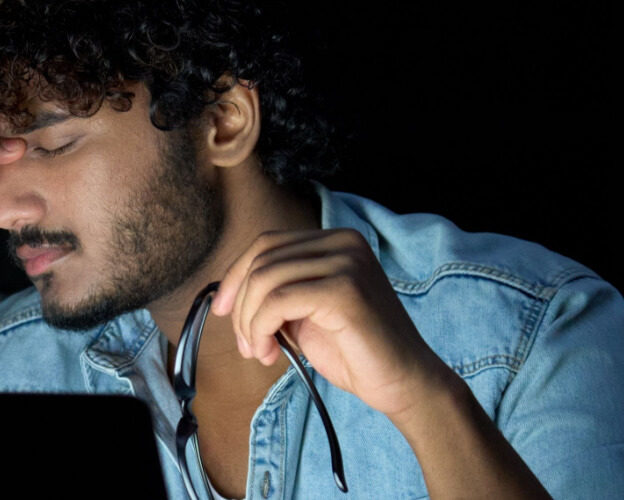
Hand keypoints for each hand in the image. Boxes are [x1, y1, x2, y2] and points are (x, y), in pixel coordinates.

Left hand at [212, 229, 456, 418]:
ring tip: (260, 351)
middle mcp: (344, 243)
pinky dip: (261, 329)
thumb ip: (277, 294)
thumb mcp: (306, 313)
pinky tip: (270, 352)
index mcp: (336, 241)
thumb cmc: (356, 352)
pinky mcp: (345, 290)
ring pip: (265, 280)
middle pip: (262, 259)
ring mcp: (347, 263)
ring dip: (249, 322)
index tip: (220, 310)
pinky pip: (278, 302)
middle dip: (240, 306)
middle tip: (247, 344)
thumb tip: (227, 294)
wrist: (403, 382)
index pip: (267, 244)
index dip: (235, 276)